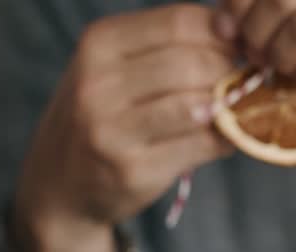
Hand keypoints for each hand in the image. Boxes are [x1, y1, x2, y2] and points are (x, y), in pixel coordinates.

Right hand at [17, 4, 236, 246]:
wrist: (59, 185)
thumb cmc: (104, 114)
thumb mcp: (115, 65)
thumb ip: (167, 43)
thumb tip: (232, 26)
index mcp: (99, 44)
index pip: (180, 22)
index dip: (221, 33)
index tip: (235, 46)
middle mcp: (98, 84)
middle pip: (192, 63)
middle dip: (225, 71)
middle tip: (232, 83)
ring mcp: (112, 130)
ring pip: (198, 105)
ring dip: (224, 107)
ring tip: (226, 109)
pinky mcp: (133, 170)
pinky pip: (200, 146)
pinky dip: (223, 140)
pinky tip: (220, 137)